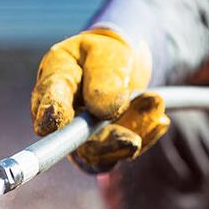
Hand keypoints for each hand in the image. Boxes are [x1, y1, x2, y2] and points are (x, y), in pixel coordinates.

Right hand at [31, 29, 169, 172]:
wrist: (121, 67)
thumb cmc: (107, 56)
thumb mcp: (107, 55)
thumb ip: (104, 77)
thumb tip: (105, 110)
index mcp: (57, 78)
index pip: (49, 96)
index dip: (50, 112)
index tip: (53, 124)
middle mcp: (63, 115)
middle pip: (76, 140)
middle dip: (107, 143)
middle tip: (132, 142)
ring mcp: (81, 136)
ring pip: (101, 153)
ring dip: (132, 136)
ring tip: (156, 109)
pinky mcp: (102, 148)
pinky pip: (121, 153)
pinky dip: (145, 137)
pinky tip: (159, 121)